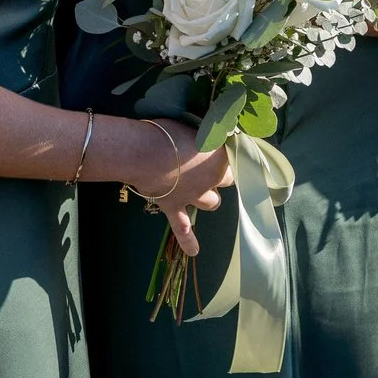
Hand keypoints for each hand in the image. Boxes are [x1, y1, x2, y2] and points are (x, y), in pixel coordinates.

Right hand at [117, 118, 231, 257]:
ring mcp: (193, 196)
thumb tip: (209, 133)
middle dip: (221, 175)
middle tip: (207, 165)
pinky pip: (183, 229)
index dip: (226, 151)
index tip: (219, 143)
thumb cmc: (168, 133)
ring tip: (204, 194)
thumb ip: (204, 134)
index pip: (233, 155)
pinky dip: (188, 240)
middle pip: (226, 180)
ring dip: (209, 198)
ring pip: (211, 202)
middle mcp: (210, 179)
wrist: (144, 153)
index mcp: (218, 156)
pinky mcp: (174, 207)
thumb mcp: (193, 126)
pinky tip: (193, 251)